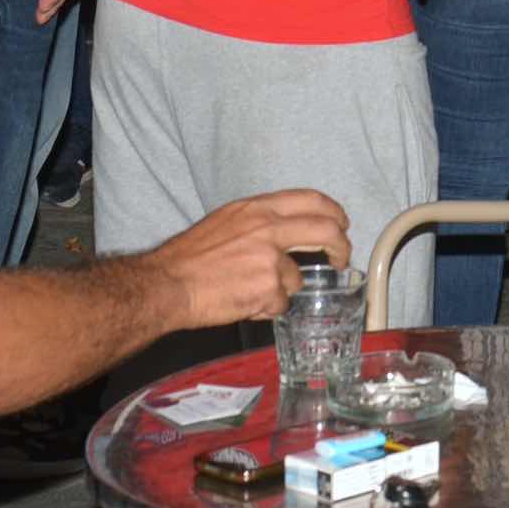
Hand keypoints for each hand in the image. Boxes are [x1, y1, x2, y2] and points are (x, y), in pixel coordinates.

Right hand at [148, 190, 353, 324]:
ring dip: (281, 290)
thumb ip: (260, 221)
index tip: (341, 224)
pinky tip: (244, 303)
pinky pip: (280, 304)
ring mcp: (269, 259)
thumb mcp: (227, 221)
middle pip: (327, 231)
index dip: (333, 212)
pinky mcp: (267, 288)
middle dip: (341, 247)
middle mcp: (267, 228)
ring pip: (298, 278)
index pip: (311, 199)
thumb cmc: (189, 257)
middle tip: (340, 258)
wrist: (167, 284)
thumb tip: (286, 228)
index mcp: (257, 209)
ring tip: (253, 292)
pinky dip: (266, 308)